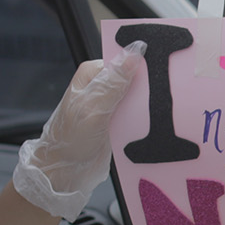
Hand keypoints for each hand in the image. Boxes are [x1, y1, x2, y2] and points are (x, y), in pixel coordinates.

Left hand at [12, 41, 145, 219]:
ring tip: (152, 116)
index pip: (125, 59)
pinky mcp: (117, 120)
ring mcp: (110, 103)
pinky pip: (137, 114)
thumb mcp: (93, 107)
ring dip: (147, 107)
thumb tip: (134, 53)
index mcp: (92, 73)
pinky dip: (144, 120)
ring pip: (139, 97)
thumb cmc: (69, 139)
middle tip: (156, 100)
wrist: (64, 171)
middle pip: (135, 78)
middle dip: (148, 88)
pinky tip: (148, 126)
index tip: (160, 73)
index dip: (144, 65)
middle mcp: (101, 85)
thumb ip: (114, 82)